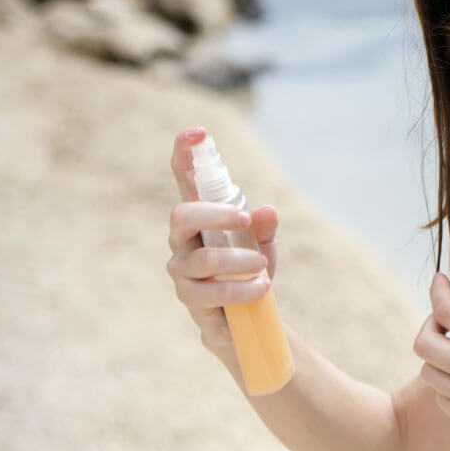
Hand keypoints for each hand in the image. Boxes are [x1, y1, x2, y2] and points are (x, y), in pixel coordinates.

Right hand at [165, 126, 277, 350]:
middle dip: (215, 215)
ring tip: (263, 268)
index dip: (185, 154)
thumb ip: (264, 228)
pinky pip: (212, 292)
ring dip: (241, 261)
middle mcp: (183, 240)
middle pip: (182, 215)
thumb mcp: (263, 246)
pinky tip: (261, 288)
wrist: (244, 317)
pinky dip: (242, 289)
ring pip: (204, 259)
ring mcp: (182, 269)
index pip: (185, 181)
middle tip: (245, 220)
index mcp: (200, 219)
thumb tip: (267, 210)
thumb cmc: (248, 271)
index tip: (198, 132)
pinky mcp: (190, 298)